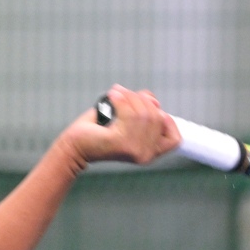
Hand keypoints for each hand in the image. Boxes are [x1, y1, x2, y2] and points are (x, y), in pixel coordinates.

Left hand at [61, 86, 179, 167]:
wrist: (74, 144)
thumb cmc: (100, 130)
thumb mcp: (128, 117)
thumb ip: (144, 108)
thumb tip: (154, 101)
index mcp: (150, 153)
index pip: (175, 139)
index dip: (166, 120)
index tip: (151, 108)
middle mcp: (145, 156)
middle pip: (158, 118)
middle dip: (142, 100)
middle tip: (124, 95)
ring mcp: (134, 151)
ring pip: (144, 114)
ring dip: (130, 97)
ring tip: (116, 93)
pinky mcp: (120, 143)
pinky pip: (128, 113)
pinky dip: (120, 99)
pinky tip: (112, 96)